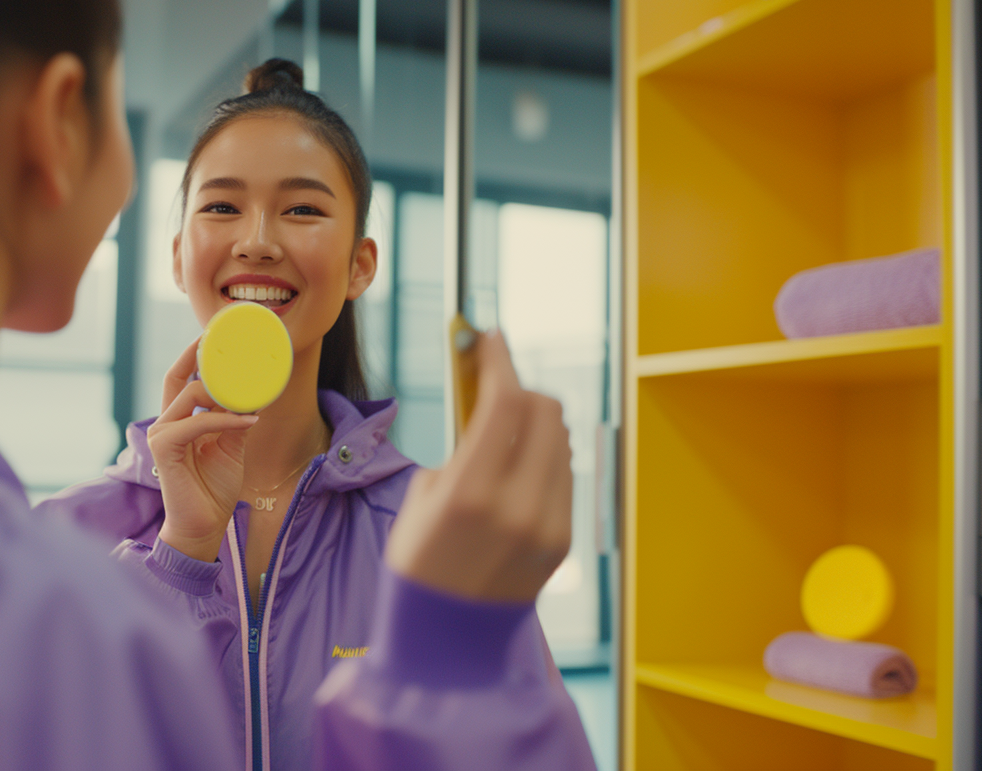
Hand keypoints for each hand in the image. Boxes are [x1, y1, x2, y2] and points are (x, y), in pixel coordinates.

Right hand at [149, 338, 258, 561]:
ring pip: (191, 396)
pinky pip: (197, 422)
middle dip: (205, 359)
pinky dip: (225, 419)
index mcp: (180, 420)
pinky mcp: (164, 448)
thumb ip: (235, 419)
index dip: (193, 354)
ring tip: (252, 394)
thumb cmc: (213, 488)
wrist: (204, 525)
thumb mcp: (232, 445)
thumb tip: (254, 393)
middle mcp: (166, 422)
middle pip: (179, 377)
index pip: (181, 377)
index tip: (213, 334)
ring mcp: (162, 433)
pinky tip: (248, 420)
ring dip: (225, 393)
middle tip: (235, 348)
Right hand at [385, 331, 573, 601]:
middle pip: (543, 410)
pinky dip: (544, 456)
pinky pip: (563, 473)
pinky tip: (518, 465)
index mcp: (469, 493)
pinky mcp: (563, 539)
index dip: (498, 359)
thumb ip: (461, 448)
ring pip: (559, 439)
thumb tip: (488, 401)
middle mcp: (517, 506)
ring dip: (534, 420)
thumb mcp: (422, 498)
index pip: (505, 401)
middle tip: (496, 382)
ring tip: (504, 429)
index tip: (489, 337)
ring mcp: (547, 524)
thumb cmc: (418, 563)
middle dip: (520, 387)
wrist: (445, 643)